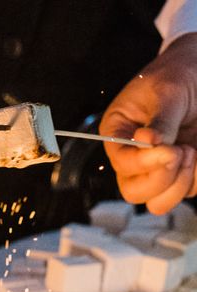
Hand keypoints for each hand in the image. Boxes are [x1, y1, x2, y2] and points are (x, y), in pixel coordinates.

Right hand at [100, 32, 196, 213]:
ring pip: (158, 202)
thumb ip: (161, 120)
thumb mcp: (169, 91)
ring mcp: (155, 169)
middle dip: (161, 179)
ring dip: (179, 183)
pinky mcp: (180, 173)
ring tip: (191, 150)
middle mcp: (132, 158)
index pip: (122, 164)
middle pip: (134, 192)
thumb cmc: (179, 74)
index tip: (170, 149)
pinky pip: (187, 191)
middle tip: (182, 151)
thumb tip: (148, 142)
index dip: (144, 163)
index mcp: (117, 134)